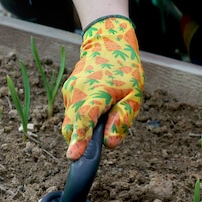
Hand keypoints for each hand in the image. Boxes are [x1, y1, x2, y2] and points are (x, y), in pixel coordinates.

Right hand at [61, 16, 144, 159]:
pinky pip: (72, 115)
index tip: (73, 156)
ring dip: (83, 130)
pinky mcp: (66, 94)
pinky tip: (98, 109)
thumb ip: (123, 119)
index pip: (85, 119)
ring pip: (71, 123)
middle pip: (72, 127)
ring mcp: (69, 93)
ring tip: (104, 115)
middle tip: (94, 146)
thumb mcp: (134, 95)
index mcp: (97, 92)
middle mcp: (77, 93)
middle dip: (79, 142)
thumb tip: (110, 143)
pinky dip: (82, 121)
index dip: (80, 139)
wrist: (107, 44)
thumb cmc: (125, 71)